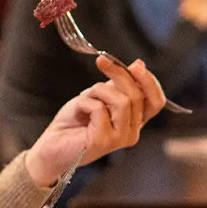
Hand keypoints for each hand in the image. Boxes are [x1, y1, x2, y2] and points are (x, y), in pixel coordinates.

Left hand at [30, 54, 165, 184]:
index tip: (135, 65)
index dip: (149, 81)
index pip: (156, 101)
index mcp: (134, 121)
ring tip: (85, 98)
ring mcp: (119, 139)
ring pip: (122, 101)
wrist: (51, 146)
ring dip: (99, 90)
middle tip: (101, 61)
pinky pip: (100, 109)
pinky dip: (85, 102)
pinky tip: (79, 111)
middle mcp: (132, 132)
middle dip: (119, 74)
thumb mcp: (100, 96)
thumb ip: (119, 84)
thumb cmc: (74, 122)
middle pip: (138, 96)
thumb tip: (139, 64)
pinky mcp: (104, 141)